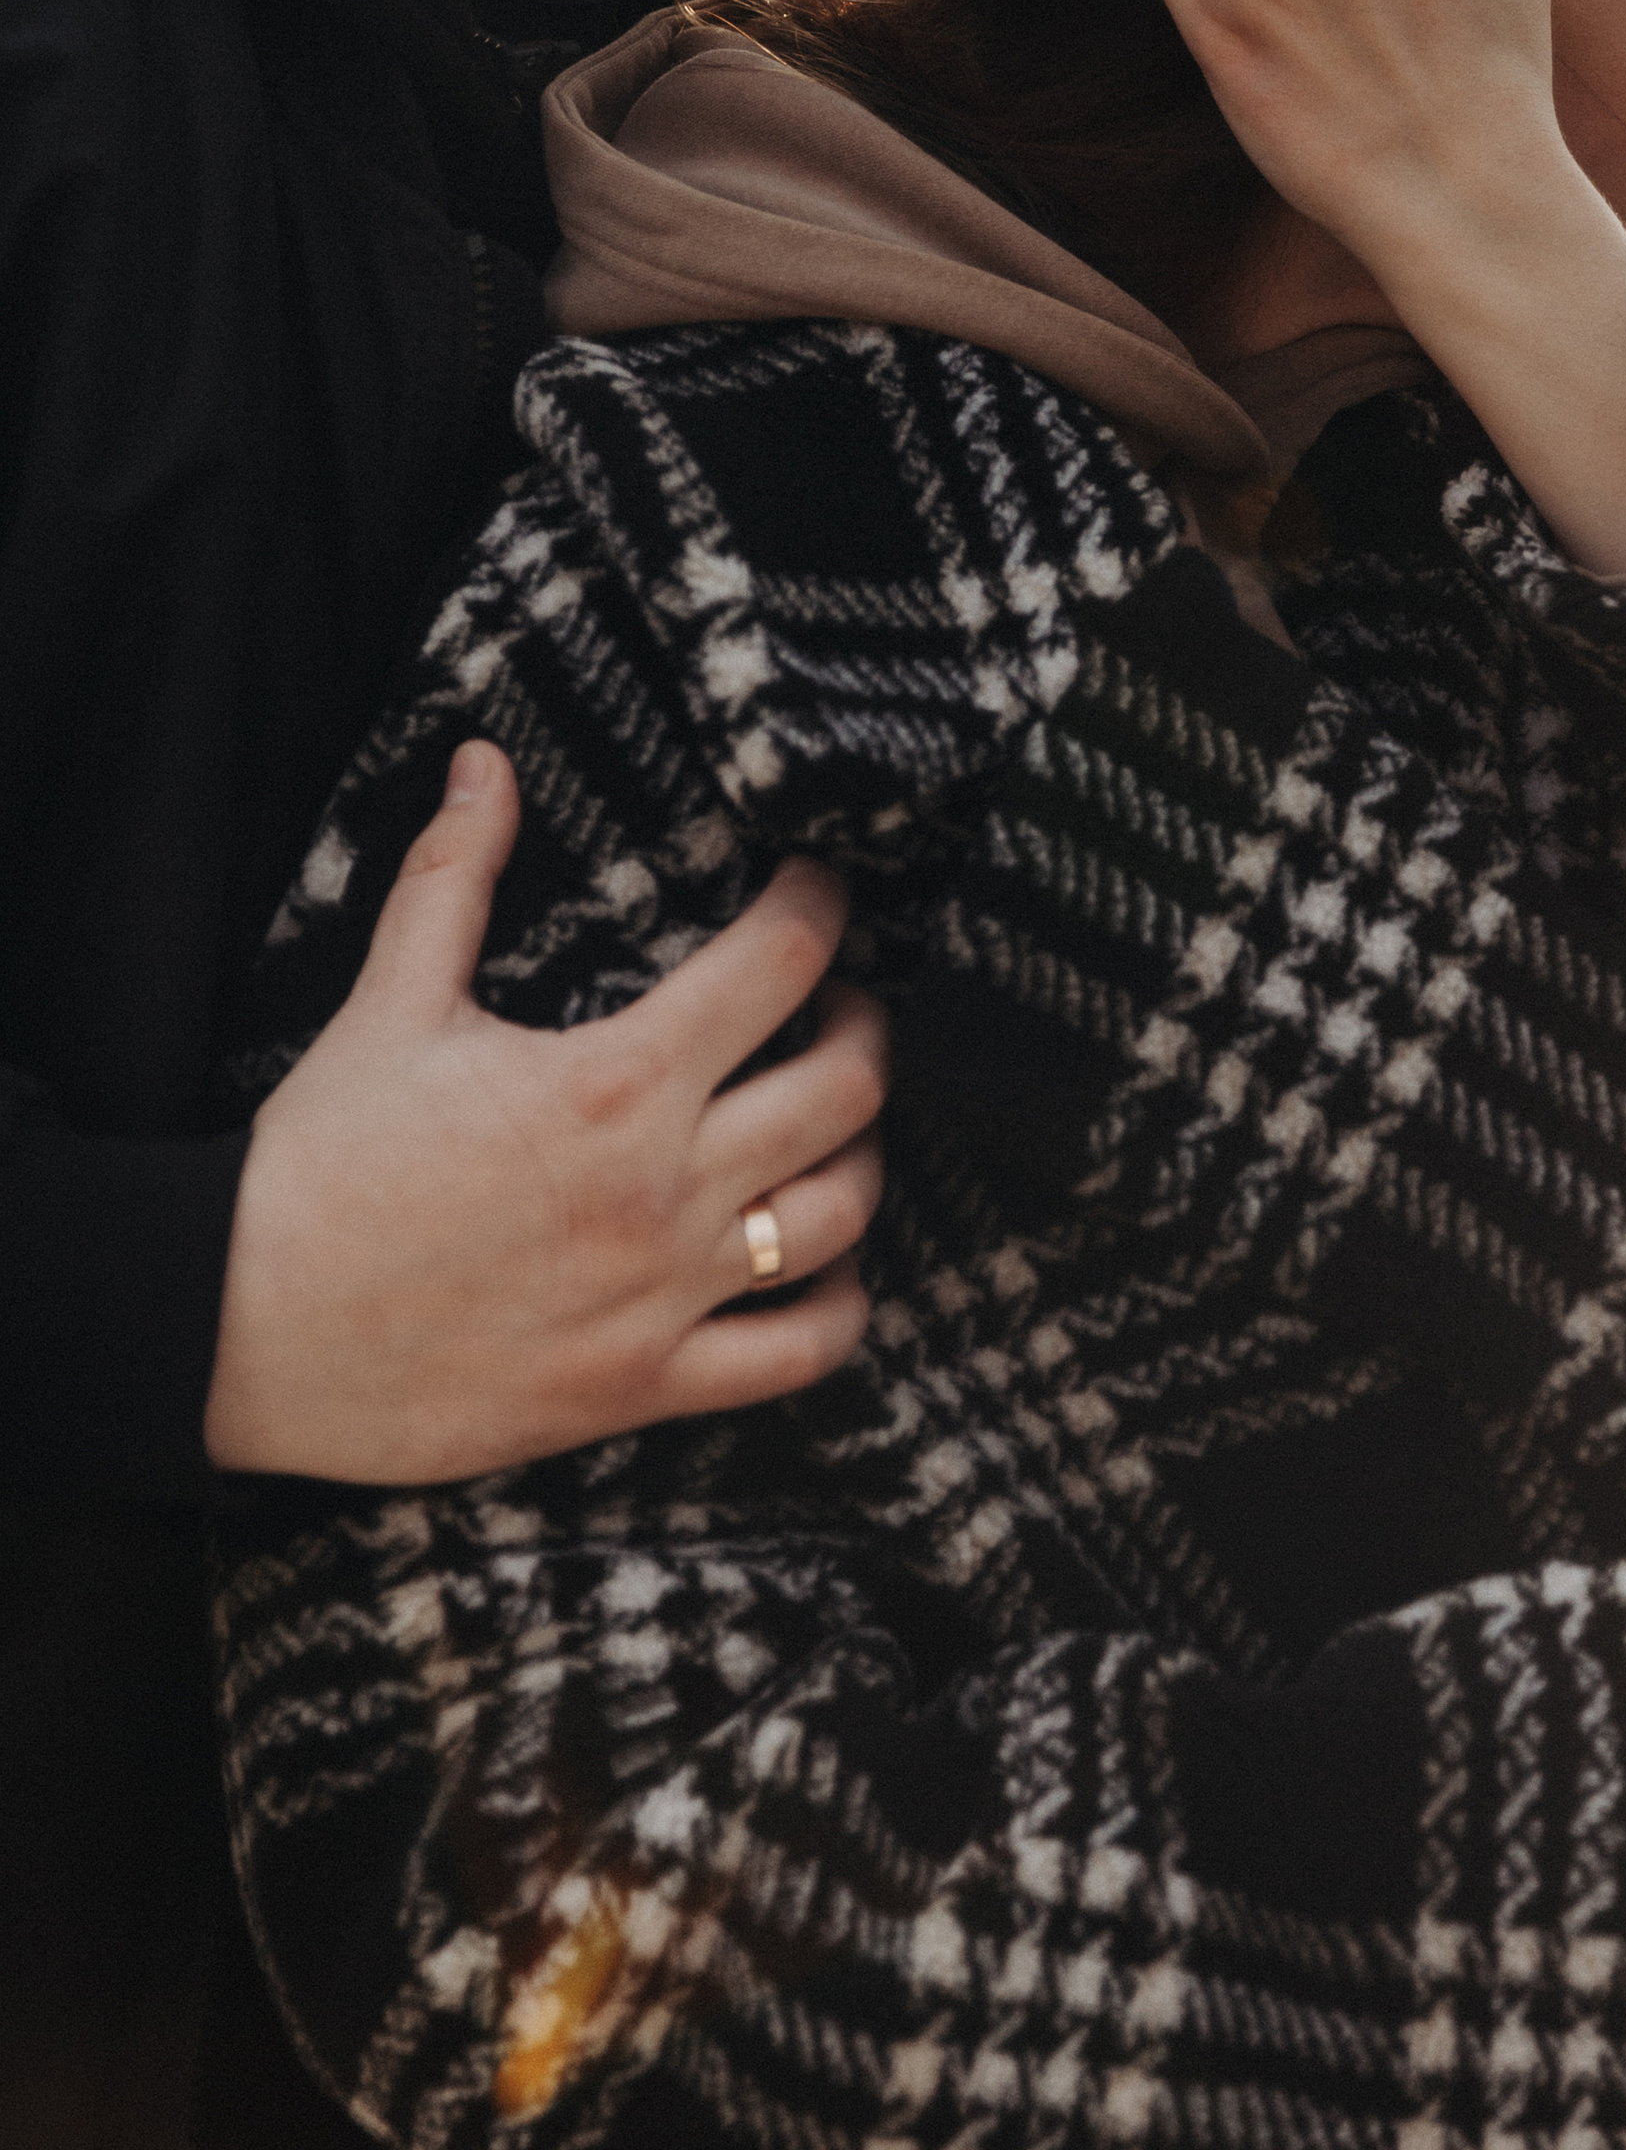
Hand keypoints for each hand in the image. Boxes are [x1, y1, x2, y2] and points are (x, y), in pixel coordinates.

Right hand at [204, 743, 888, 1480]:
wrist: (237, 1323)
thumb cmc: (317, 1163)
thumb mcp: (392, 1000)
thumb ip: (454, 875)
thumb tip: (485, 764)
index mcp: (616, 1081)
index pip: (783, 963)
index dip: (820, 906)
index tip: (816, 889)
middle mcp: (664, 1188)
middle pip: (848, 1088)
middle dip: (865, 1026)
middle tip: (842, 1004)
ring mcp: (664, 1295)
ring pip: (843, 1214)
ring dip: (861, 1156)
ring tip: (836, 1125)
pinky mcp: (643, 1386)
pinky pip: (800, 1353)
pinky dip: (839, 1305)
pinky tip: (823, 1264)